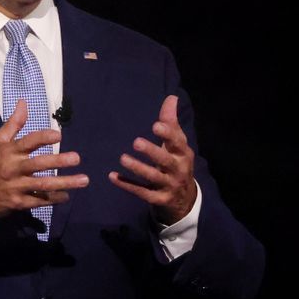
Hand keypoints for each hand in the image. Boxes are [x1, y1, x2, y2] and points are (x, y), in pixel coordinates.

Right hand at [0, 99, 89, 224]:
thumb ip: (13, 123)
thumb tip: (23, 102)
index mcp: (9, 151)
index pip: (28, 142)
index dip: (43, 138)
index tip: (59, 135)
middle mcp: (13, 168)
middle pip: (38, 164)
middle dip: (59, 161)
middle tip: (77, 158)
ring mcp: (16, 187)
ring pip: (43, 185)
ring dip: (65, 183)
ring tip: (83, 180)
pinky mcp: (19, 203)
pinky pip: (39, 200)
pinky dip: (54, 199)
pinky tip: (67, 196)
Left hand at [108, 95, 196, 224]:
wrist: (185, 200)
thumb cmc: (177, 163)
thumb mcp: (177, 144)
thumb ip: (171, 121)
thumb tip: (171, 97)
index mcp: (183, 154)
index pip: (177, 142)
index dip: (168, 134)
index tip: (156, 125)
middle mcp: (178, 170)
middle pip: (165, 160)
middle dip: (152, 151)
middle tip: (136, 142)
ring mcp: (169, 186)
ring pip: (153, 177)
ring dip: (138, 168)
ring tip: (123, 158)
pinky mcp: (158, 199)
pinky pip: (142, 192)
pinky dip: (127, 184)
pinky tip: (113, 176)